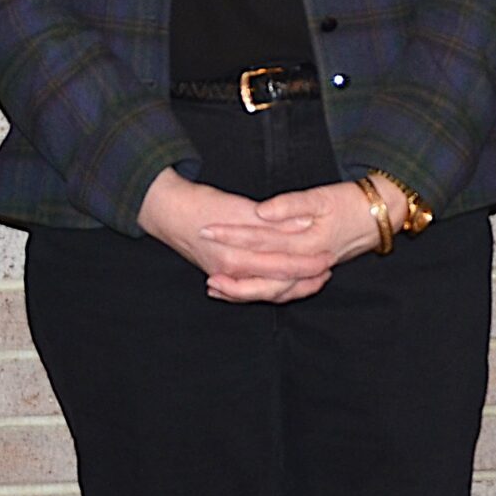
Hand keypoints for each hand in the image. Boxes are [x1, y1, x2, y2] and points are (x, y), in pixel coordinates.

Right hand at [138, 168, 332, 303]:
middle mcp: (232, 274)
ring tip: (314, 280)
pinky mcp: (222, 274)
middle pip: (276, 286)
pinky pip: (252, 289)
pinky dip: (270, 289)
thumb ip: (273, 219)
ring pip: (265, 291)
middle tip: (328, 271)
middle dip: (304, 282)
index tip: (328, 259)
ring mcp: (225, 277)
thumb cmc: (202, 204)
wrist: (167, 210)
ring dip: (291, 287)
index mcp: (237, 258)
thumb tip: (305, 223)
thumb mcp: (239, 207)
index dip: (307, 265)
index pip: (282, 268)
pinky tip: (285, 286)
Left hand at [212, 174, 398, 300]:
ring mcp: (307, 270)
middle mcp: (304, 263)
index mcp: (304, 244)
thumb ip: (290, 206)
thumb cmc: (352, 202)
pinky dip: (262, 292)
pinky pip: (283, 290)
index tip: (206, 229)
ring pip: (271, 290)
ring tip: (215, 287)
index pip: (259, 242)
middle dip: (230, 275)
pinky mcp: (311, 270)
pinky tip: (245, 288)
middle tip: (205, 274)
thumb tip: (260, 213)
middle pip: (261, 276)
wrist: (382, 215)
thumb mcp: (321, 198)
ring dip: (243, 290)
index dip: (231, 236)